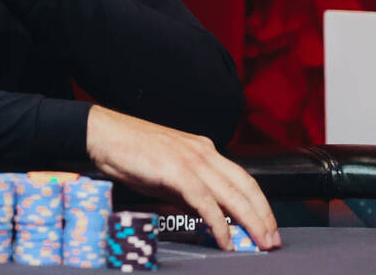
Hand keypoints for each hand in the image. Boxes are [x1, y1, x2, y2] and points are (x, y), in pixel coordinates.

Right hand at [85, 106, 280, 251]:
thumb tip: (206, 216)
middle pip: (245, 186)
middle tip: (272, 240)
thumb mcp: (166, 175)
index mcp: (202, 149)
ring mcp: (191, 159)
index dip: (259, 204)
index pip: (242, 178)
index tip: (267, 225)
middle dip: (263, 216)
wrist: (103, 134)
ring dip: (250, 221)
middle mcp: (203, 151)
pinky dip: (219, 222)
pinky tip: (225, 239)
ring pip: (232, 194)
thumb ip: (188, 194)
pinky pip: (205, 201)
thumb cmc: (129, 152)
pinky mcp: (176, 170)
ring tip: (259, 242)